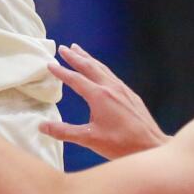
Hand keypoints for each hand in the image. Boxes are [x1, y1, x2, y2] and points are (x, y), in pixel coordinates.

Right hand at [40, 41, 167, 158]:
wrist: (151, 146)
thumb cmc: (121, 144)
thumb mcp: (90, 139)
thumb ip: (64, 132)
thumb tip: (41, 126)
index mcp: (99, 96)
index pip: (76, 79)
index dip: (61, 71)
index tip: (50, 63)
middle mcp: (111, 88)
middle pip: (90, 67)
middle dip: (75, 56)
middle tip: (64, 48)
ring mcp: (123, 90)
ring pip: (102, 68)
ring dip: (89, 58)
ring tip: (79, 50)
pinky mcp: (131, 95)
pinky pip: (112, 75)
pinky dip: (101, 68)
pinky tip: (100, 71)